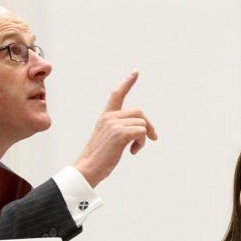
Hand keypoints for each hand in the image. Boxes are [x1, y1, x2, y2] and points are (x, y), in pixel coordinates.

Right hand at [73, 72, 157, 186]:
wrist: (87, 169)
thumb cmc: (99, 159)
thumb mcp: (109, 139)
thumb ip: (121, 130)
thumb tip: (143, 131)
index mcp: (105, 117)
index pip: (117, 95)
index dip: (127, 83)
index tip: (136, 72)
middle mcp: (109, 117)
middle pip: (139, 112)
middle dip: (148, 125)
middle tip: (152, 138)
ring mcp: (114, 124)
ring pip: (142, 123)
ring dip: (144, 138)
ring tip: (134, 149)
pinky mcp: (120, 133)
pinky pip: (141, 132)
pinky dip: (142, 143)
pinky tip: (132, 151)